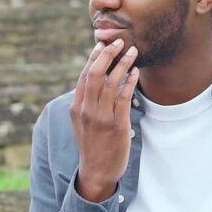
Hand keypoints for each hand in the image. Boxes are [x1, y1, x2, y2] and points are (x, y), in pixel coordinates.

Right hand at [69, 39, 138, 201]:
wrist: (96, 170)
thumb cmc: (91, 144)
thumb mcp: (81, 122)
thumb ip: (85, 102)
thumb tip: (94, 80)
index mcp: (76, 107)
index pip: (84, 75)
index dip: (94, 57)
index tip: (102, 44)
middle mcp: (87, 110)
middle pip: (96, 74)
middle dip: (108, 54)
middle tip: (118, 41)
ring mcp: (102, 117)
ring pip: (112, 82)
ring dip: (123, 63)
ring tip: (132, 52)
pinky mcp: (118, 124)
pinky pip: (124, 97)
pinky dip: (130, 81)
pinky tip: (135, 72)